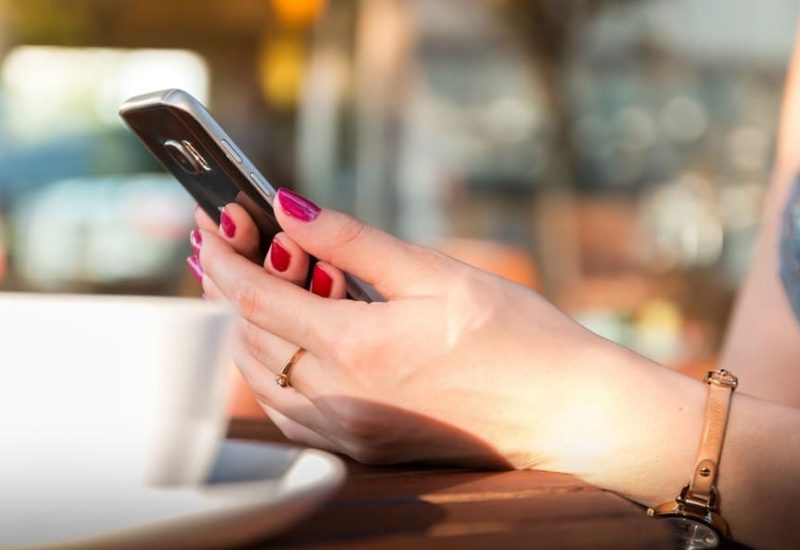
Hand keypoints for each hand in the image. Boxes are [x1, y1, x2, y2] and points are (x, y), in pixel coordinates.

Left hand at [192, 189, 664, 472]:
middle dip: (223, 290)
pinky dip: (270, 369)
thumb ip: (353, 241)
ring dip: (242, 329)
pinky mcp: (363, 445)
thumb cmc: (515, 336)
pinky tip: (281, 341)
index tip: (205, 225)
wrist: (563, 411)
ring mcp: (350, 430)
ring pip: (261, 378)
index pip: (257, 297)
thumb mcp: (435, 272)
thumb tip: (288, 208)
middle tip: (217, 248)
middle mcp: (342, 398)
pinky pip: (290, 410)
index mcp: (358, 347)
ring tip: (242, 286)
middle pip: (248, 339)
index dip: (224, 258)